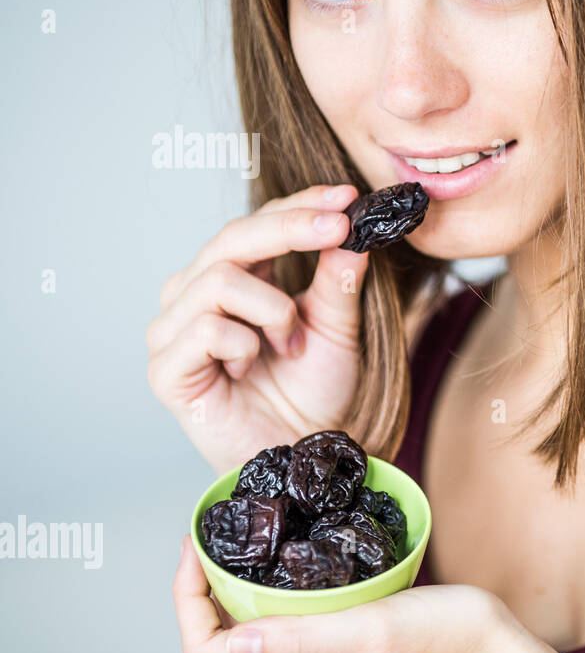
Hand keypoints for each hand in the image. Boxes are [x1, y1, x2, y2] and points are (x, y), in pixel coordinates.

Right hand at [146, 184, 368, 474]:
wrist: (303, 456)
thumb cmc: (314, 394)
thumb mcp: (337, 330)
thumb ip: (339, 282)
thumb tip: (352, 232)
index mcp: (236, 277)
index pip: (259, 222)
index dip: (299, 204)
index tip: (346, 197)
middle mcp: (196, 294)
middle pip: (232, 237)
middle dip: (290, 227)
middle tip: (338, 228)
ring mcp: (174, 330)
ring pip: (218, 279)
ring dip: (272, 308)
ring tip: (290, 342)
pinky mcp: (165, 369)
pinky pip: (204, 328)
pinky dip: (243, 343)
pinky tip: (253, 366)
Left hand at [174, 536, 584, 652]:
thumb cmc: (454, 648)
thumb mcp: (378, 633)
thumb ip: (306, 642)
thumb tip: (232, 643)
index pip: (206, 649)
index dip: (188, 595)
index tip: (197, 544)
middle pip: (226, 640)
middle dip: (209, 585)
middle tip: (219, 530)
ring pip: (258, 634)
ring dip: (243, 587)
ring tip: (254, 537)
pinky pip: (293, 629)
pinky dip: (280, 593)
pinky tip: (304, 563)